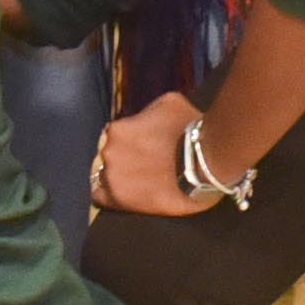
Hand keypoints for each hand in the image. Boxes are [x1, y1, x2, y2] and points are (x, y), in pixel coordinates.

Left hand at [93, 94, 206, 218]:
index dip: (129, 140)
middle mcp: (108, 152)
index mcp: (117, 130)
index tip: (143, 146)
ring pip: (106, 176)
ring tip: (141, 181)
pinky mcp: (119, 200)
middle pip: (110, 156)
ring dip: (120, 176)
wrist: (202, 164)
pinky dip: (111, 195)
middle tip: (145, 163)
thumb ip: (148, 111)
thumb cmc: (189, 130)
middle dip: (124, 158)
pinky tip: (127, 195)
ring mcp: (112, 178)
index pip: (115, 135)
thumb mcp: (169, 103)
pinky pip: (102, 199)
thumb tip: (146, 116)